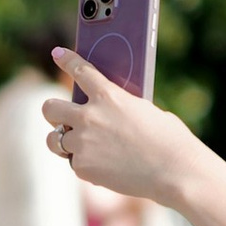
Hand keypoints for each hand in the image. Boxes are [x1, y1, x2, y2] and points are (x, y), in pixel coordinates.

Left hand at [41, 49, 200, 207]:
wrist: (175, 172)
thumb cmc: (170, 140)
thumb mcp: (145, 111)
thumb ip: (119, 108)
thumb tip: (105, 114)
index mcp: (108, 96)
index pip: (79, 70)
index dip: (66, 59)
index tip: (57, 53)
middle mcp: (89, 117)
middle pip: (50, 108)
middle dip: (52, 111)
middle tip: (59, 117)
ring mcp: (83, 144)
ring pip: (53, 140)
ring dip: (62, 141)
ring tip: (75, 146)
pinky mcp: (83, 168)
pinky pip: (74, 163)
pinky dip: (86, 164)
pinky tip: (104, 167)